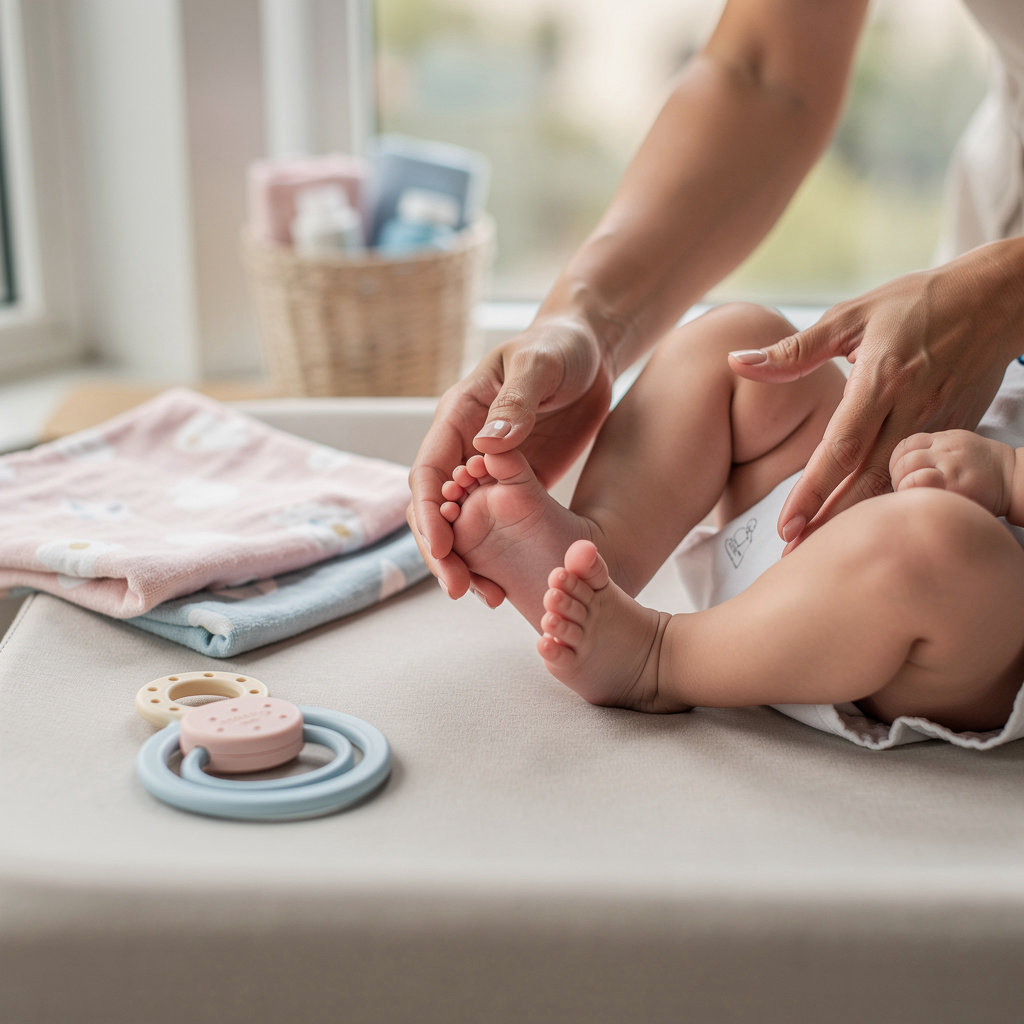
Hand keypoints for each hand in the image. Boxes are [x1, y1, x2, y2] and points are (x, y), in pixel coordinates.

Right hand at [408, 317, 613, 600]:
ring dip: (464, 560)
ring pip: (460, 523)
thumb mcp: (540, 367)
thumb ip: (516, 405)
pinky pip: (492, 525)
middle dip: (441, 550)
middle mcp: (464, 445)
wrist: (590, 350)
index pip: (428, 470)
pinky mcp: (513, 483)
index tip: (440, 551)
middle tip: (460, 589)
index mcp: (458, 415)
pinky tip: (504, 583)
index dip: (426, 513)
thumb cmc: (561, 347)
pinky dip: (492, 555)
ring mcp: (486, 467)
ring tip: (483, 597)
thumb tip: (486, 448)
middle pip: (434, 507)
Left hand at [729, 244, 1023, 546]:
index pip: (841, 448)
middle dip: (830, 521)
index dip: (812, 491)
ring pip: (896, 485)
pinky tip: (871, 522)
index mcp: (881, 379)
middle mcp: (912, 408)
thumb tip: (738, 362)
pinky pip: (924, 475)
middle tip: (795, 554)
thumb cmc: (915, 303)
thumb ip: (794, 350)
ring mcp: (940, 423)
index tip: (787, 525)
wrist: (996, 299)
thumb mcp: (851, 315)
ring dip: (860, 519)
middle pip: (868, 480)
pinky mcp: (958, 430)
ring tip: (824, 547)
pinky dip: (894, 501)